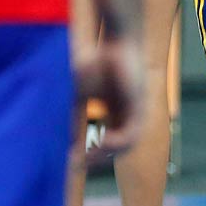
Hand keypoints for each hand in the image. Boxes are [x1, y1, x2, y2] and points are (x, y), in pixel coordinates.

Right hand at [75, 35, 145, 165]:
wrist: (116, 41)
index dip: (92, 154)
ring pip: (127, 145)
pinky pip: (131, 134)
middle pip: (118, 148)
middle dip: (97, 159)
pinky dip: (116, 142)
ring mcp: (137, 111)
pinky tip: (102, 143)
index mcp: (117, 112)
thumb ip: (74, 117)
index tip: (73, 161)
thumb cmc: (97, 62)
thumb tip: (65, 143)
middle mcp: (129, 114)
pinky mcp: (140, 106)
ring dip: (106, 154)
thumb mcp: (80, 94)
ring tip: (87, 157)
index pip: (108, 142)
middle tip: (77, 164)